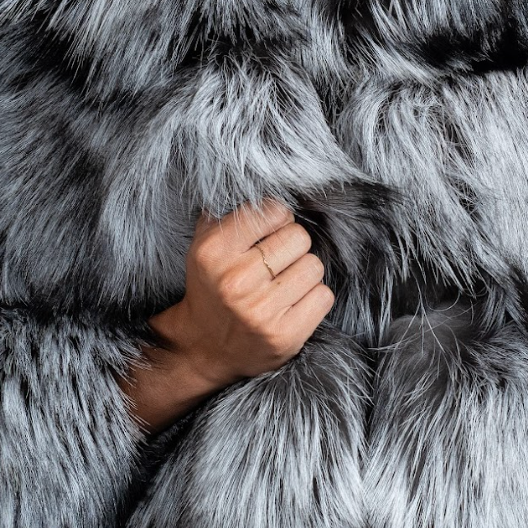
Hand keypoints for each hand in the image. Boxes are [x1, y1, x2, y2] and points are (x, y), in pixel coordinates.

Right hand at [120, 199, 333, 432]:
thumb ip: (230, 212)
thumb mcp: (205, 245)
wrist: (203, 348)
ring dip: (304, 273)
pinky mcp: (284, 336)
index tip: (270, 232)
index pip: (275, 211)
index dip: (278, 219)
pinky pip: (324, 296)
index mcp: (214, 252)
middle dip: (292, 247)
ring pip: (315, 267)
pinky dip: (313, 298)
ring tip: (283, 284)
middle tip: (276, 262)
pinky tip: (292, 304)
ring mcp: (261, 312)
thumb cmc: (212, 287)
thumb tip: (265, 179)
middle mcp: (236, 281)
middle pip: (300, 238)